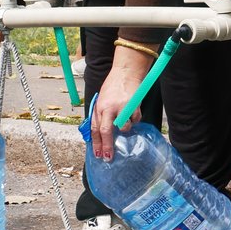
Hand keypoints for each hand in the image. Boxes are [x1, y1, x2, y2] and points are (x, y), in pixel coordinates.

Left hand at [89, 45, 154, 160]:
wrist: (126, 72)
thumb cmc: (113, 85)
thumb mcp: (102, 99)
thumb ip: (101, 114)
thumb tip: (100, 132)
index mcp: (99, 107)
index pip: (95, 129)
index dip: (96, 143)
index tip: (98, 154)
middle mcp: (108, 108)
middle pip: (106, 132)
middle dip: (107, 147)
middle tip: (108, 157)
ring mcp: (122, 108)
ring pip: (124, 128)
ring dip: (125, 128)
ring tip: (126, 119)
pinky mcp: (134, 106)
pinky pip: (135, 121)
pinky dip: (134, 120)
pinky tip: (133, 112)